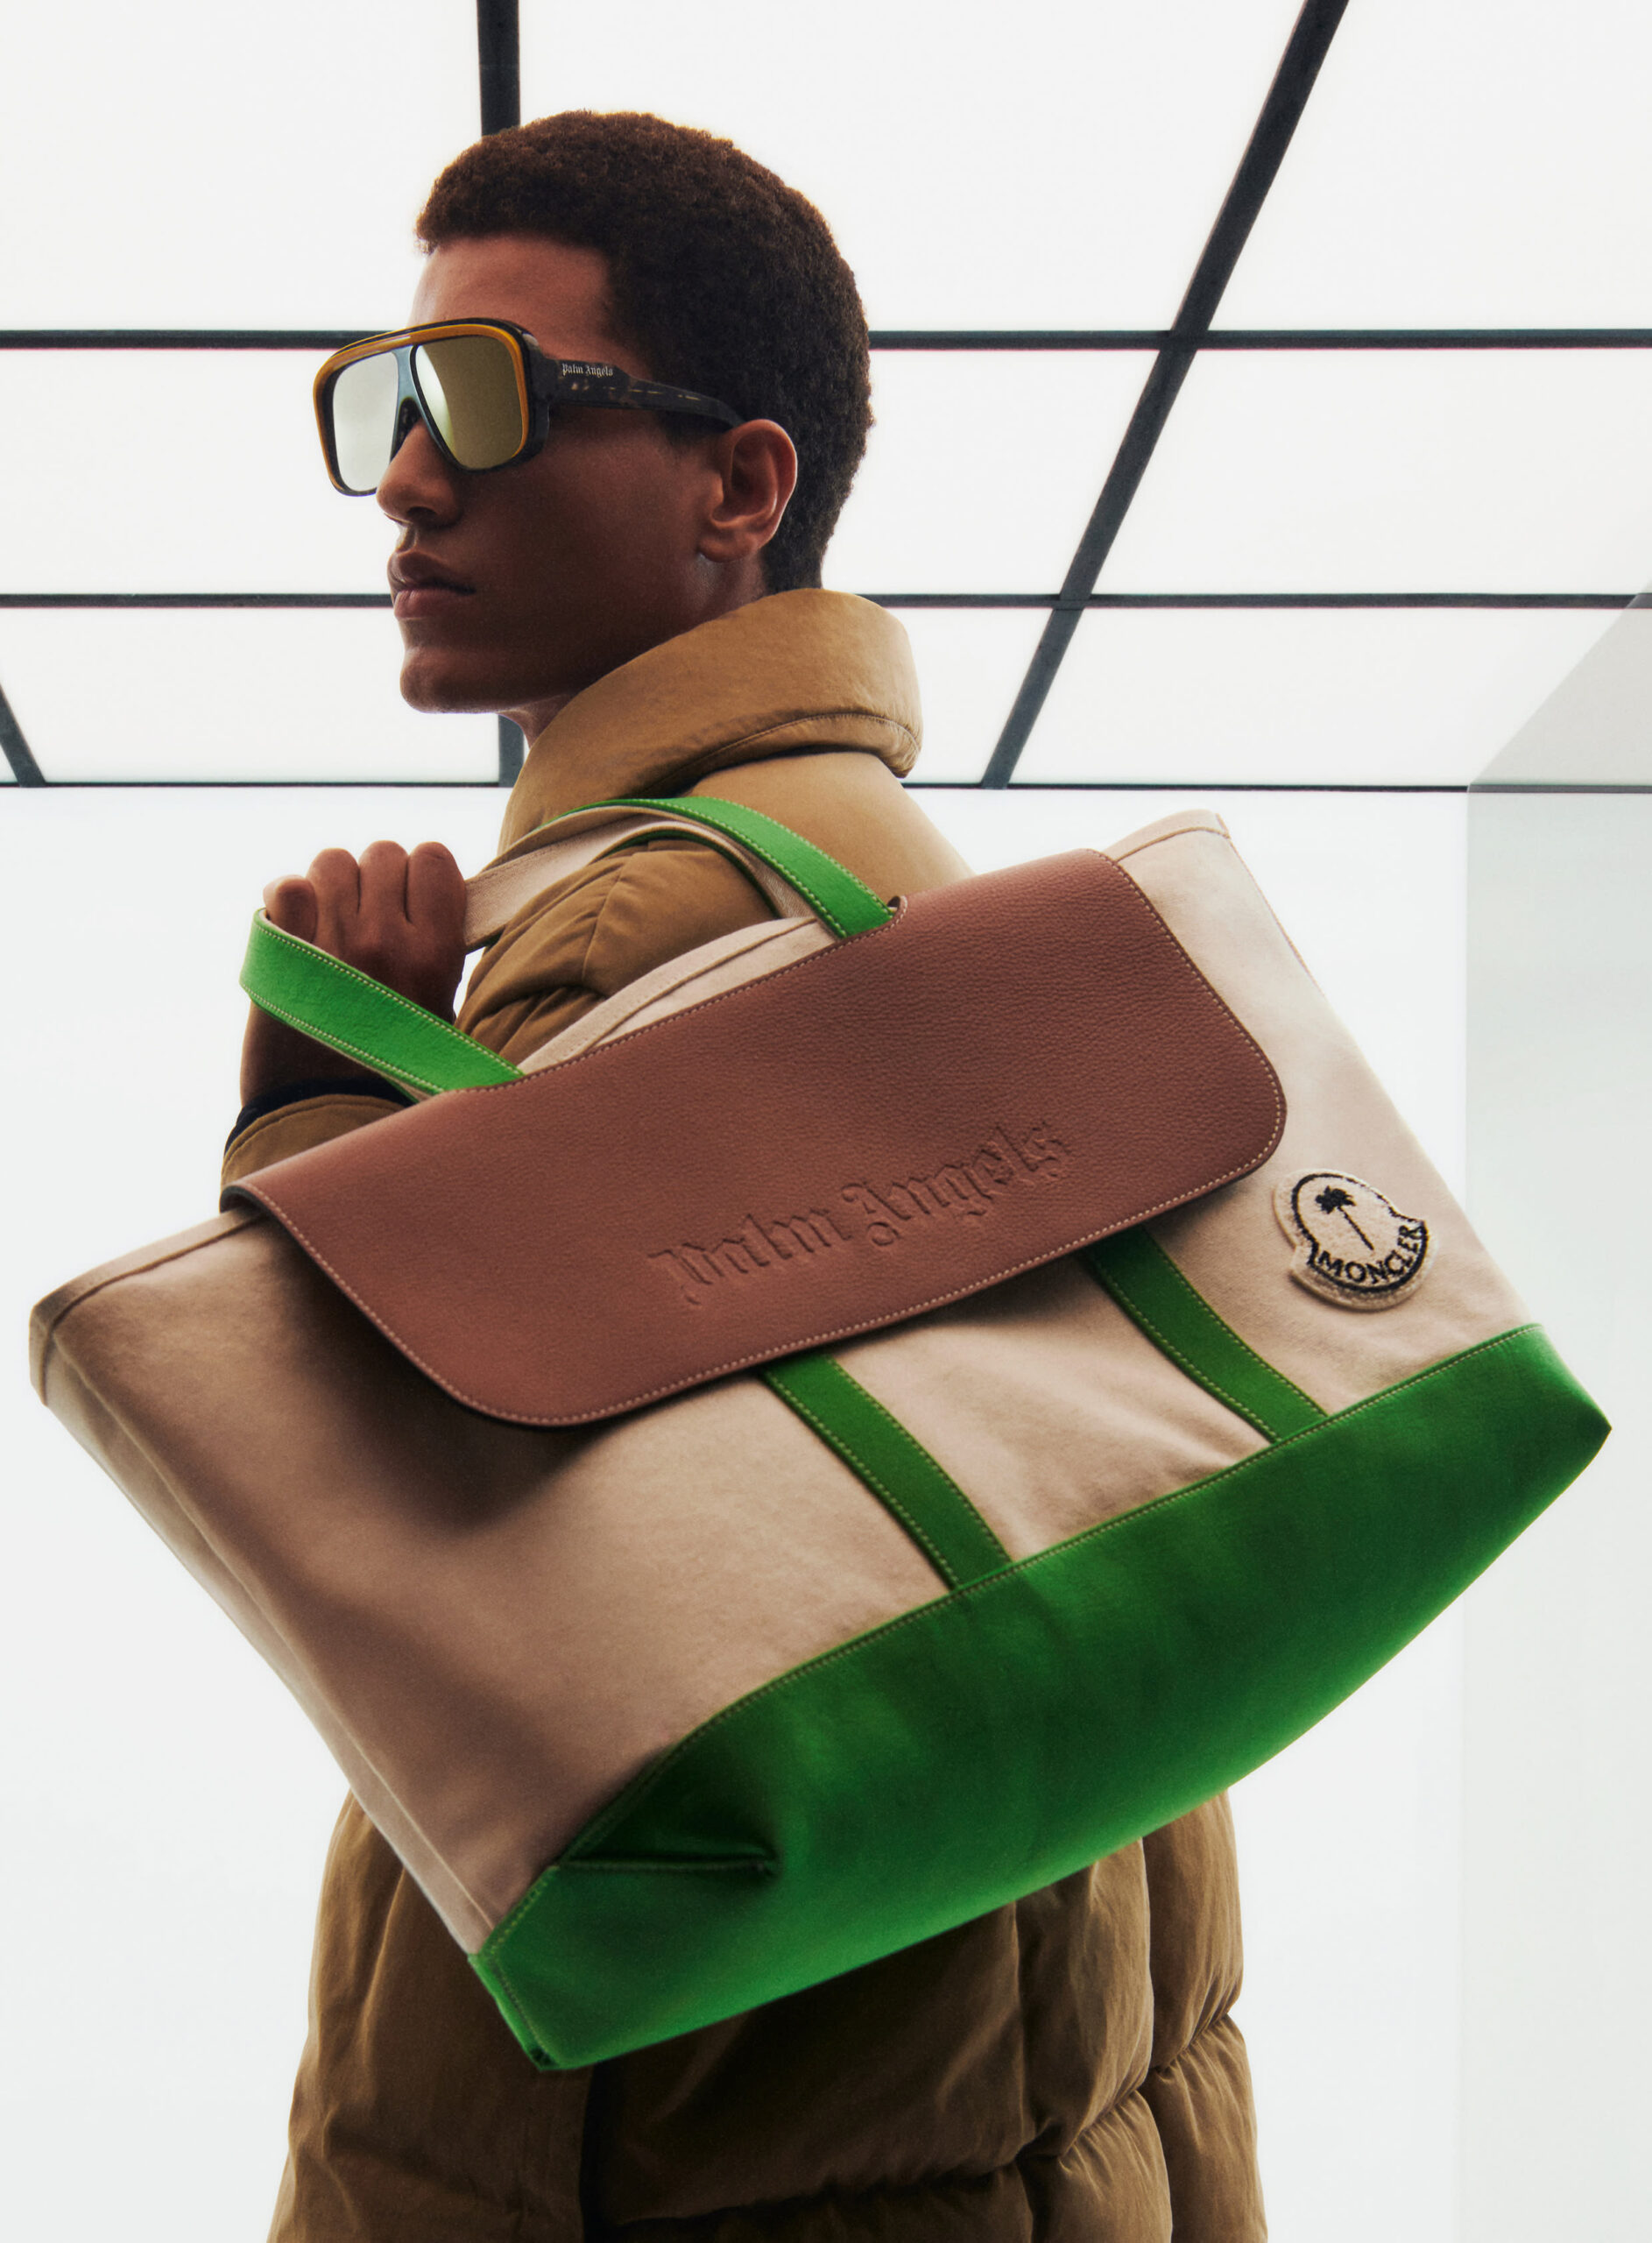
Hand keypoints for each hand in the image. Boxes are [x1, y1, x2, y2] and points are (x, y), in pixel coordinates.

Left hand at [240, 839, 465, 1103]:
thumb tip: (431, 897)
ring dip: (331, 884)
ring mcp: (333, 942)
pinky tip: (293, 923)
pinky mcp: (285, 951)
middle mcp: (387, 940)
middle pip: (382, 853)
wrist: (326, 1117)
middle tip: (366, 917)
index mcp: (436, 955)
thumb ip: (441, 951)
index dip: (418, 872)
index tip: (410, 900)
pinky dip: (287, 898)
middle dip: (375, 878)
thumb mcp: (443, 1013)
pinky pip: (287, 886)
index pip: (432, 857)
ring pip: (333, 861)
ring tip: (328, 922)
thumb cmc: (390, 1071)